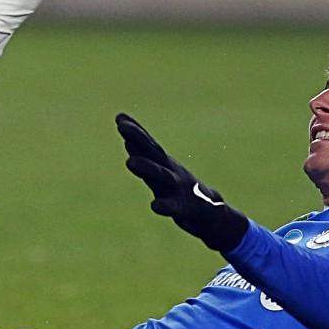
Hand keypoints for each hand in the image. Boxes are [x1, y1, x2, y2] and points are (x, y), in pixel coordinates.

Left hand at [115, 113, 248, 252]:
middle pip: (153, 152)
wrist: (209, 211)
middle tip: (121, 127)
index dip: (134, 131)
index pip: (148, 144)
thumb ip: (146, 158)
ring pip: (161, 175)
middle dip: (138, 138)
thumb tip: (128, 142)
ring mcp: (177, 188)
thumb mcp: (160, 172)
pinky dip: (165, 205)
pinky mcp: (183, 208)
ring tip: (129, 162)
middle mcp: (170, 171)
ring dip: (146, 167)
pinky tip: (155, 205)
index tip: (119, 117)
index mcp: (164, 163)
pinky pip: (173, 207)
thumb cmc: (178, 189)